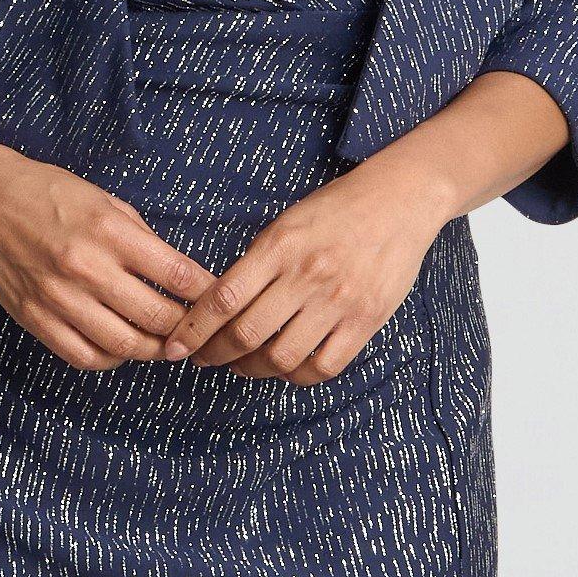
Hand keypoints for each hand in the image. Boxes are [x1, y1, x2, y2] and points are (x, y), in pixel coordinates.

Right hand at [0, 143, 215, 370]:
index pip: (179, 275)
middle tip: (198, 332)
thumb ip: (143, 240)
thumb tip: (183, 278)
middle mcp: (86, 266)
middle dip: (187, 330)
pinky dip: (112, 359)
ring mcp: (58, 297)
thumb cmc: (50, 195)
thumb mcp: (106, 201)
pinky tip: (121, 347)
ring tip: (164, 344)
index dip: (209, 295)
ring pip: (124, 345)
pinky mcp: (35, 318)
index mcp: (110, 231)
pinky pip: (84, 356)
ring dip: (153, 350)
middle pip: (158, 317)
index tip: (221, 303)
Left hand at [157, 163, 450, 380]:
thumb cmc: (337, 209)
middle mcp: (307, 275)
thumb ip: (257, 263)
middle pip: (247, 334)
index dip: (193, 329)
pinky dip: (299, 376)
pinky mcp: (367, 319)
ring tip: (245, 365)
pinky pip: (325, 367)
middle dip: (216, 355)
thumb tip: (220, 306)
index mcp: (280, 246)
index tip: (176, 346)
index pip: (223, 298)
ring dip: (254, 369)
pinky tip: (288, 369)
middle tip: (205, 359)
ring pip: (282, 358)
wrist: (401, 199)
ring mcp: (339, 300)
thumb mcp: (287, 223)